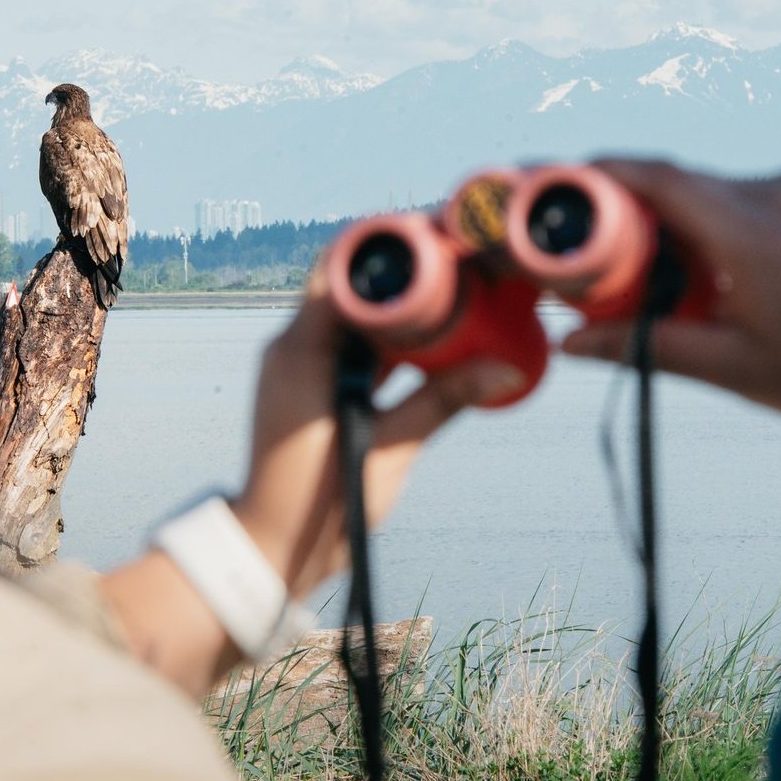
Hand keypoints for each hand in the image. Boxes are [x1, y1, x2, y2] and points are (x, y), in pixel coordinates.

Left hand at [232, 271, 526, 597]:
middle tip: (457, 258)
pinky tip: (429, 337)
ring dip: (395, 304)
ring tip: (453, 288)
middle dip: (401, 271)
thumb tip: (506, 369)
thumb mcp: (390, 447)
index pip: (342, 268)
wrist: (274, 548)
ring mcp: (297, 366)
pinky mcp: (308, 387)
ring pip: (350, 314)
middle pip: (348, 285)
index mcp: (302, 349)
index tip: (439, 232)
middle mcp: (292, 347)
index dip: (390, 245)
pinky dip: (385, 338)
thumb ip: (444, 401)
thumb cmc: (322, 503)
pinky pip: (349, 346)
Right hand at [561, 159, 780, 420]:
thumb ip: (648, 349)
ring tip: (618, 269)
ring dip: (652, 220)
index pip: (656, 177)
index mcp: (751, 230)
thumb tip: (571, 343)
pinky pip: (726, 200)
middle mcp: (770, 192)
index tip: (539, 180)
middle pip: (668, 181)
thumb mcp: (735, 369)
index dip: (591, 174)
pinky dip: (689, 225)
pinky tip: (676, 270)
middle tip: (559, 237)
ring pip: (696, 191)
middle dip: (608, 204)